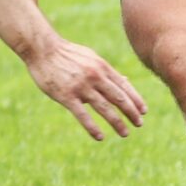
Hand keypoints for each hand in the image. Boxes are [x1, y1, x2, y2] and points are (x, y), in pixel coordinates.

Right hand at [21, 36, 146, 140]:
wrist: (42, 49)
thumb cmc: (67, 54)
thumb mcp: (91, 58)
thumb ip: (107, 72)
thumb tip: (126, 81)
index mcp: (102, 67)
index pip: (124, 86)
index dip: (135, 100)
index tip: (143, 111)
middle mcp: (95, 76)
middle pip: (118, 98)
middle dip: (131, 112)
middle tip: (139, 124)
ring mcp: (81, 86)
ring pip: (105, 108)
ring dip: (117, 122)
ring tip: (125, 133)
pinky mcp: (67, 96)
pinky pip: (83, 115)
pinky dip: (93, 128)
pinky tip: (100, 137)